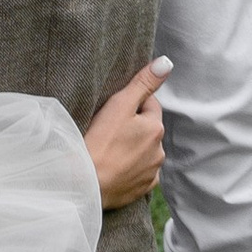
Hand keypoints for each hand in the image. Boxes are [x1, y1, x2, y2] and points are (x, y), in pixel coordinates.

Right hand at [84, 58, 169, 208]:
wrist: (85, 184)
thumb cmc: (99, 141)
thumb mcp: (120, 105)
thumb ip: (143, 83)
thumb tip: (166, 62)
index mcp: (155, 128)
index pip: (149, 105)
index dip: (130, 105)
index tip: (111, 112)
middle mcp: (160, 151)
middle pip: (147, 129)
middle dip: (133, 127)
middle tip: (107, 131)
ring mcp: (152, 172)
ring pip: (144, 151)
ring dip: (132, 148)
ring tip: (109, 150)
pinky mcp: (142, 189)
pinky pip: (140, 173)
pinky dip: (130, 168)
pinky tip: (114, 167)